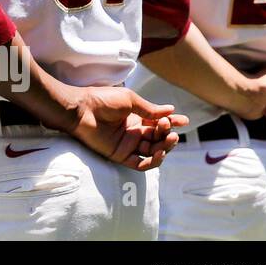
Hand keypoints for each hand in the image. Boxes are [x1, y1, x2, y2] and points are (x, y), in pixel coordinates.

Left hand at [60, 86, 187, 171]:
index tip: (184, 120)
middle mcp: (134, 133)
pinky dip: (152, 162)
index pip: (159, 124)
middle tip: (169, 128)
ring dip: (164, 148)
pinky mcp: (120, 155)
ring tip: (169, 138)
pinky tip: (159, 154)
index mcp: (136, 119)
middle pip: (158, 139)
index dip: (172, 123)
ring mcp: (128, 145)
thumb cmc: (102, 100)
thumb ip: (150, 109)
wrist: (81, 109)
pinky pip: (140, 164)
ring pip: (153, 152)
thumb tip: (171, 110)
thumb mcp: (130, 100)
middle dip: (168, 134)